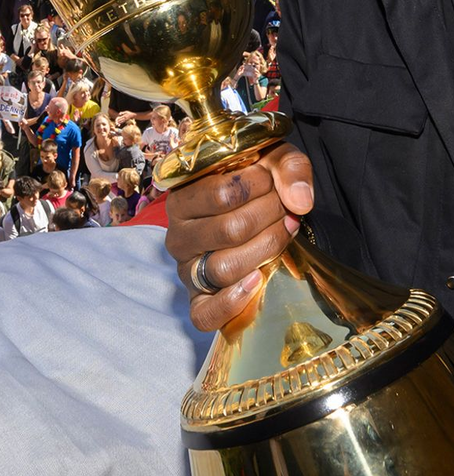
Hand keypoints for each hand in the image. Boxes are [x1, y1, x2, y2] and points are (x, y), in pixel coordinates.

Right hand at [165, 143, 313, 330]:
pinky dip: (231, 302)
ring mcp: (186, 270)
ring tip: (284, 233)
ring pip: (225, 267)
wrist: (250, 219)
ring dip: (266, 250)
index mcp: (181, 199)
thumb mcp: (270, 161)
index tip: (272, 182)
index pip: (221, 193)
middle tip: (285, 209)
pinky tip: (257, 281)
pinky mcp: (197, 300)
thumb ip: (288, 168)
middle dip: (270, 216)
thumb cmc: (255, 187)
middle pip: (230, 230)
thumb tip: (300, 202)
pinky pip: (205, 313)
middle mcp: (176, 236)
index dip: (260, 186)